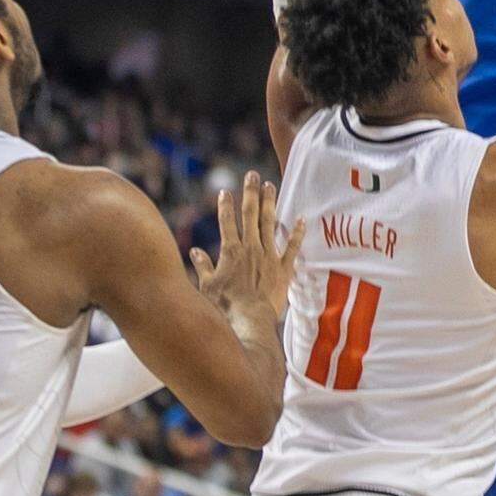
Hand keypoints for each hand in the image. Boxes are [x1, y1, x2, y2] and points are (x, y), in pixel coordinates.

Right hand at [190, 171, 304, 319]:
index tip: (225, 191)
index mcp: (231, 251)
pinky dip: (297, 233)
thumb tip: (194, 252)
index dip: (226, 205)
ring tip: (270, 186)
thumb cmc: (225, 306)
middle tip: (252, 175)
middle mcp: (250, 248)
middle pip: (250, 214)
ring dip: (270, 203)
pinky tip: (301, 219)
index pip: (227, 221)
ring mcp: (268, 256)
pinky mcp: (283, 268)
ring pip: (270, 223)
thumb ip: (202, 266)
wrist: (249, 321)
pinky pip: (292, 247)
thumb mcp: (207, 286)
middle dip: (250, 192)